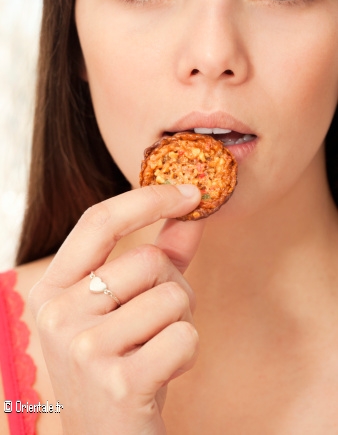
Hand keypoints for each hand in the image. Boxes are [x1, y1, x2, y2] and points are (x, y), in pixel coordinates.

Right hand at [29, 184, 202, 434]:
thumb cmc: (119, 362)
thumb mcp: (128, 305)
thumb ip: (160, 253)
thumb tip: (191, 211)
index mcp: (53, 288)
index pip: (98, 221)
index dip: (147, 199)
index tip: (189, 192)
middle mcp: (57, 314)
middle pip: (147, 260)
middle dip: (174, 285)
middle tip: (162, 318)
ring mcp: (83, 349)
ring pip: (170, 297)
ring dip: (181, 321)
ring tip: (157, 347)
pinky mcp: (117, 382)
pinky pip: (183, 337)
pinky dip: (187, 352)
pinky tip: (163, 372)